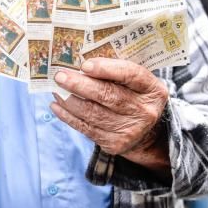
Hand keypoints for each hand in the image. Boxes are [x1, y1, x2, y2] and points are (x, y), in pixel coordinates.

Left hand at [50, 58, 168, 165]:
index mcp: (152, 89)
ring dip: (70, 101)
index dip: (107, 69)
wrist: (145, 132)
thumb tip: (80, 62)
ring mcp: (130, 130)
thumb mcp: (135, 81)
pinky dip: (68, 116)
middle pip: (109, 95)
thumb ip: (115, 70)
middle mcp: (144, 111)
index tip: (84, 65)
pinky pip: (86, 128)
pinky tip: (57, 105)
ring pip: (94, 114)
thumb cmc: (133, 96)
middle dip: (81, 85)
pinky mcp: (115, 144)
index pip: (130, 74)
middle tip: (60, 76)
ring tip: (55, 89)